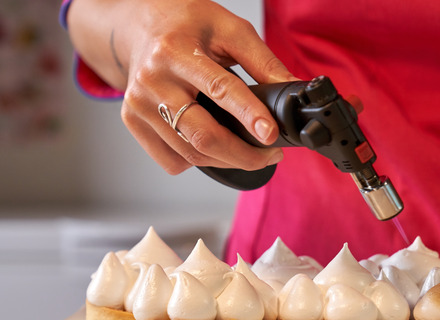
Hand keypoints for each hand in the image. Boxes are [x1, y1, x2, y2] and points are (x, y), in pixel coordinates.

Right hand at [67, 0, 296, 174]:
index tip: (270, 135)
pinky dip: (200, 161)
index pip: (219, 89)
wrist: (140, 27)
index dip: (248, 115)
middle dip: (244, 154)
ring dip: (228, 161)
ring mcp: (138, 105)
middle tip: (271, 155)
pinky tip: (214, 147)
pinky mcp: (133, 122)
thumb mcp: (229, 29)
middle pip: (202, 135)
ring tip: (251, 153)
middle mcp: (152, 81)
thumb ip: (263, 61)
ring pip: (190, 153)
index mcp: (175, 51)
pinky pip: (172, 160)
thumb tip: (292, 90)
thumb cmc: (187, 25)